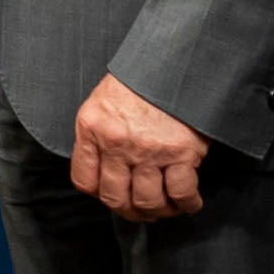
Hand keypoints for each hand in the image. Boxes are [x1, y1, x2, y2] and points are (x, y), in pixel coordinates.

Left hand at [67, 72, 207, 219]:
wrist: (175, 61)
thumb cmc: (140, 81)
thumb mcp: (103, 102)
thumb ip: (99, 135)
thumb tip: (104, 170)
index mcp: (92, 128)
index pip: (84, 180)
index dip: (99, 194)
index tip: (113, 194)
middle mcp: (116, 142)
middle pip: (115, 198)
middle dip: (129, 211)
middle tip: (141, 210)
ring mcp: (149, 150)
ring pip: (147, 201)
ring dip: (158, 212)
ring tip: (166, 207)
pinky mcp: (181, 153)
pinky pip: (181, 193)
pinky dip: (187, 204)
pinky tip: (188, 202)